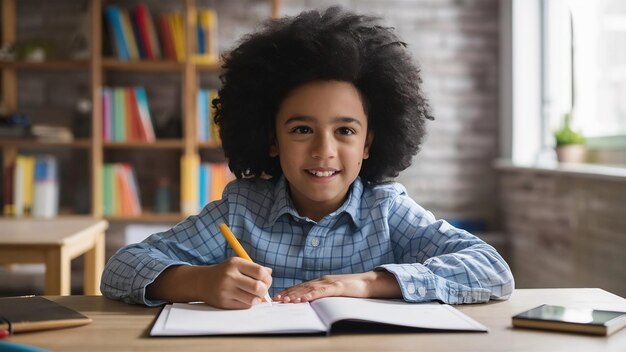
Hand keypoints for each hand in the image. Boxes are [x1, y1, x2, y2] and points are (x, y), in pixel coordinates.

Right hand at [197, 257, 272, 308]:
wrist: (202, 282)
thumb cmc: (225, 272)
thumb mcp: (238, 264)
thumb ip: (254, 268)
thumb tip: (270, 273)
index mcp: (235, 264)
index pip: (260, 272)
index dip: (267, 278)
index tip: (266, 280)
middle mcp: (230, 276)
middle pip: (257, 287)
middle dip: (264, 290)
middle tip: (262, 289)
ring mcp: (226, 290)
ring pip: (253, 299)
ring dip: (257, 298)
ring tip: (254, 295)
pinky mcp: (224, 303)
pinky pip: (245, 306)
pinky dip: (249, 303)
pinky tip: (244, 298)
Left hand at [273, 271, 400, 302]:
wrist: (368, 283)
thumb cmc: (352, 289)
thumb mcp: (334, 291)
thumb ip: (323, 294)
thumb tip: (310, 301)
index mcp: (321, 281)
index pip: (301, 286)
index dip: (289, 290)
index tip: (278, 297)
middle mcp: (322, 280)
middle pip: (302, 286)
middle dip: (288, 293)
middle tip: (276, 299)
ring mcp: (329, 282)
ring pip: (309, 289)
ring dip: (296, 294)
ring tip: (285, 300)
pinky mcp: (337, 287)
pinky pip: (321, 292)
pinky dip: (311, 295)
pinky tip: (303, 299)